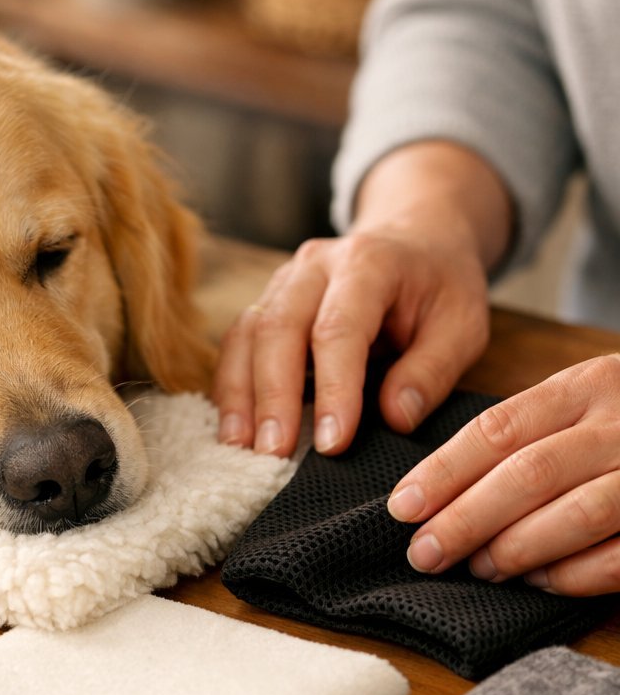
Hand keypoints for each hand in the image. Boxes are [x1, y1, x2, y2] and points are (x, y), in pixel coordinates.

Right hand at [212, 226, 490, 457]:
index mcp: (369, 263)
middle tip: (274, 454)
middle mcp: (316, 266)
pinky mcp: (268, 303)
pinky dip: (232, 387)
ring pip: (247, 335)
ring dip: (240, 395)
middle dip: (273, 396)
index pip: (339, 328)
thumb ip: (432, 371)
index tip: (333, 442)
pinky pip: (238, 343)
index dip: (333, 388)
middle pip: (278, 328)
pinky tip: (235, 428)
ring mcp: (284, 281)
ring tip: (241, 448)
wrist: (416, 240)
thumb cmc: (441, 288)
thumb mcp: (463, 326)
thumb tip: (395, 418)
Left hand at [387, 356, 619, 595]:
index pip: (499, 430)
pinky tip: (538, 582)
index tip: (403, 507)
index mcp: (589, 385)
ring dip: (517, 549)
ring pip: (577, 513)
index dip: (444, 472)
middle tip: (425, 553)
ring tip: (477, 568)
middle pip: (530, 474)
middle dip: (467, 519)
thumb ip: (526, 436)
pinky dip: (575, 574)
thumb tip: (433, 493)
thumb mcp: (584, 403)